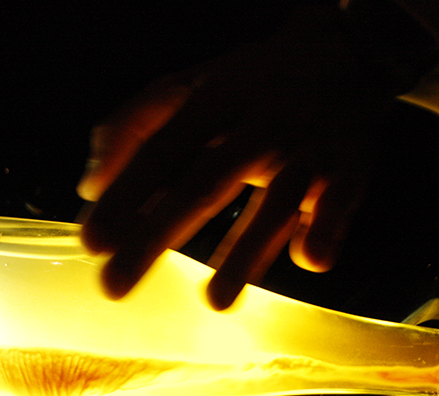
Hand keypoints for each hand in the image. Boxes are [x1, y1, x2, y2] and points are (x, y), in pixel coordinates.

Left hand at [78, 7, 394, 309]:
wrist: (349, 49)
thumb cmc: (248, 85)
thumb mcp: (188, 88)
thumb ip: (131, 129)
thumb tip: (88, 188)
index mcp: (212, 102)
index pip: (160, 151)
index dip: (124, 194)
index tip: (90, 241)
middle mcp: (258, 124)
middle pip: (204, 183)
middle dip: (156, 235)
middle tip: (115, 285)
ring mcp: (308, 147)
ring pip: (275, 201)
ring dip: (246, 252)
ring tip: (215, 303)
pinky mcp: (350, 168)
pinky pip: (340, 202)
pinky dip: (327, 230)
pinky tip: (308, 261)